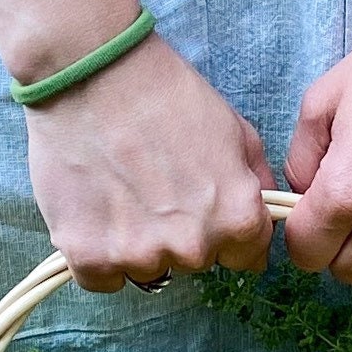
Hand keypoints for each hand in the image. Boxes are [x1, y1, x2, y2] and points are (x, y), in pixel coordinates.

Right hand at [26, 34, 275, 293]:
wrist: (91, 73)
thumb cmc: (165, 92)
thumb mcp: (235, 129)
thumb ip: (256, 182)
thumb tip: (261, 220)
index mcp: (238, 218)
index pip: (245, 256)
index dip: (224, 227)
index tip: (200, 204)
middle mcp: (194, 247)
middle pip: (194, 262)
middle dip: (180, 233)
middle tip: (154, 185)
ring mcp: (140, 256)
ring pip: (147, 270)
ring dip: (136, 243)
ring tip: (119, 190)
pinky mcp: (89, 257)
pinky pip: (103, 279)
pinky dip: (97, 253)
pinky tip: (93, 209)